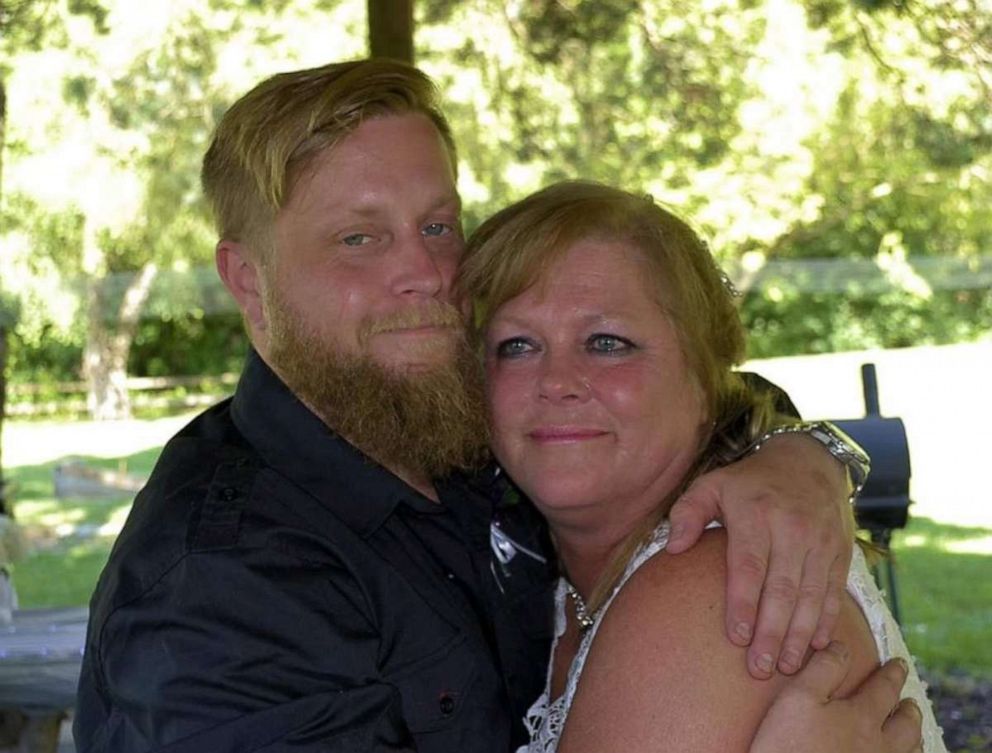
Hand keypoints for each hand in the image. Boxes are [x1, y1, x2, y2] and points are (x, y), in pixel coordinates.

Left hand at [667, 432, 854, 677]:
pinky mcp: (839, 551)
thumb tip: (672, 547)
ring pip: (811, 596)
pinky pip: (834, 591)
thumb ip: (687, 513)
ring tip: (786, 667)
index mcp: (754, 514)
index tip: (736, 637)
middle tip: (759, 668)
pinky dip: (828, 620)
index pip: (749, 566)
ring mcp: (820, 541)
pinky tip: (818, 646)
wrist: (808, 461)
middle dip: (772, 632)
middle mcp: (791, 529)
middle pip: (782, 589)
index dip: (743, 603)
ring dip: (800, 635)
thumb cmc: (748, 482)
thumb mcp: (711, 484)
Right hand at [750, 642, 922, 752]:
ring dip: (914, 735)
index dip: (892, 673)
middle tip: (909, 699)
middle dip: (908, 707)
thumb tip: (841, 647)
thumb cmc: (789, 746)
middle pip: (906, 723)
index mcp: (861, 716)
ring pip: (910, 750)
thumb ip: (823, 669)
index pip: (884, 688)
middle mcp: (879, 744)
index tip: (898, 663)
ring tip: (911, 729)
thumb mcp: (797, 698)